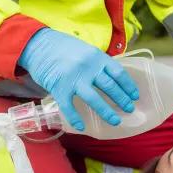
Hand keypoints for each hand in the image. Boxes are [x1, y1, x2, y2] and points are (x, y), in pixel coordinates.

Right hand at [17, 28, 139, 130]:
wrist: (38, 45)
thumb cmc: (64, 48)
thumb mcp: (87, 50)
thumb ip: (99, 63)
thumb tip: (114, 78)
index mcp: (97, 57)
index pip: (119, 73)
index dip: (128, 86)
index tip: (135, 96)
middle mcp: (88, 68)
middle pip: (110, 87)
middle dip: (122, 100)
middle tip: (129, 109)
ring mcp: (73, 79)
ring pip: (94, 99)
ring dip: (106, 112)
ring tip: (116, 121)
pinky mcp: (58, 88)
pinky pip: (69, 107)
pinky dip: (76, 118)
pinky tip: (83, 127)